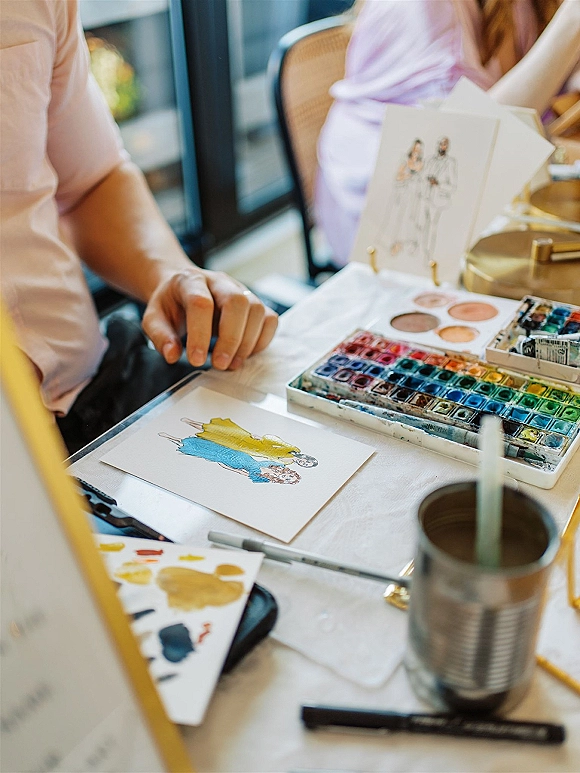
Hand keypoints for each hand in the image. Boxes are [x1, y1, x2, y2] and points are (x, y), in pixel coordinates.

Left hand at [142, 267, 277, 370]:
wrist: (182, 288)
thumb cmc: (171, 304)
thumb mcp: (153, 318)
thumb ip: (160, 336)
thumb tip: (172, 355)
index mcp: (191, 281)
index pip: (201, 303)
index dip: (200, 334)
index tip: (196, 360)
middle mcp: (219, 282)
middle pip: (237, 302)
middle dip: (231, 338)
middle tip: (220, 365)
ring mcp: (241, 290)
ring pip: (256, 309)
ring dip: (247, 343)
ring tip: (231, 364)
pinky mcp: (254, 303)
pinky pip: (269, 319)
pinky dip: (261, 340)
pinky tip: (245, 354)